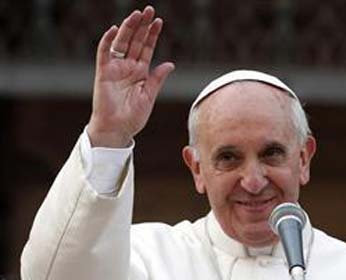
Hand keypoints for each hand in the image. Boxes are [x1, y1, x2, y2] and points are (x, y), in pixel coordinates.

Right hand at [87, 6, 174, 147]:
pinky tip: (115, 29)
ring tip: (137, 14)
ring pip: (121, 43)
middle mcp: (127, 67)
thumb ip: (157, 79)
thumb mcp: (149, 96)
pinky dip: (107, 41)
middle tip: (149, 9)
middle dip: (142, 26)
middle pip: (135, 41)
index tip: (159, 21)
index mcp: (140, 72)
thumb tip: (170, 64)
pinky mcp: (103, 72)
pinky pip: (104, 53)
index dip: (152, 35)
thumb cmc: (133, 117)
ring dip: (128, 28)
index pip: (147, 48)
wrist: (117, 129)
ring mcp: (115, 68)